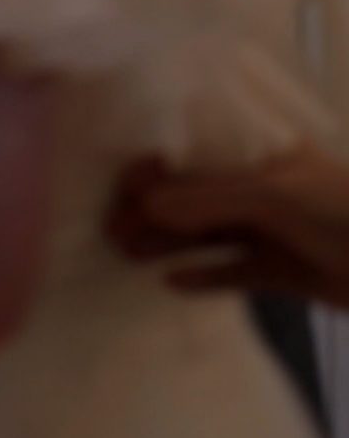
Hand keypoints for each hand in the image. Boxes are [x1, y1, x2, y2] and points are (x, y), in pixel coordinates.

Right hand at [109, 143, 348, 308]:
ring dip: (166, 242)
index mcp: (261, 156)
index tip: (121, 188)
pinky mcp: (282, 272)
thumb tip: (143, 202)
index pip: (195, 154)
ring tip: (125, 253)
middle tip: (111, 231)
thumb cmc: (341, 214)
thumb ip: (208, 197)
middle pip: (192, 197)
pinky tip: (172, 283)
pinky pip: (232, 273)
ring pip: (205, 234)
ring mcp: (271, 231)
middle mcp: (261, 189)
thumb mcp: (274, 195)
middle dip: (151, 210)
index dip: (156, 168)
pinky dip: (203, 277)